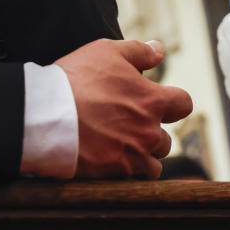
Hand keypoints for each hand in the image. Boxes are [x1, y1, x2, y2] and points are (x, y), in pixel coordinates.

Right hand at [55, 39, 192, 178]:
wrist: (46, 115)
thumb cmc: (77, 78)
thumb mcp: (107, 51)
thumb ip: (139, 52)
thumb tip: (159, 49)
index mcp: (152, 100)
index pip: (184, 104)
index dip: (173, 102)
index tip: (158, 102)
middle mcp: (149, 131)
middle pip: (166, 139)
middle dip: (151, 133)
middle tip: (126, 125)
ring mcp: (133, 156)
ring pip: (152, 164)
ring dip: (141, 156)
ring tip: (117, 146)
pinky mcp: (115, 174)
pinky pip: (133, 180)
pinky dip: (126, 172)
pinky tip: (109, 160)